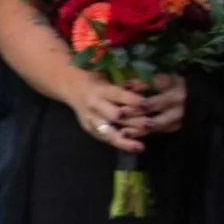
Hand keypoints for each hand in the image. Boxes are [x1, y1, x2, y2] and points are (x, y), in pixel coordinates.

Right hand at [69, 71, 186, 152]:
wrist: (73, 87)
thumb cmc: (98, 78)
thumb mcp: (109, 76)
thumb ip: (125, 84)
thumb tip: (150, 86)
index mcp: (101, 89)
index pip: (117, 95)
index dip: (131, 100)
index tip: (146, 104)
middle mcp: (95, 105)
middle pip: (114, 116)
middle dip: (132, 121)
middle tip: (150, 124)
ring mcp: (91, 119)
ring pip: (109, 133)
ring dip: (126, 139)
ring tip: (140, 146)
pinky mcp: (90, 130)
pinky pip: (106, 139)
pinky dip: (121, 144)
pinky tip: (134, 148)